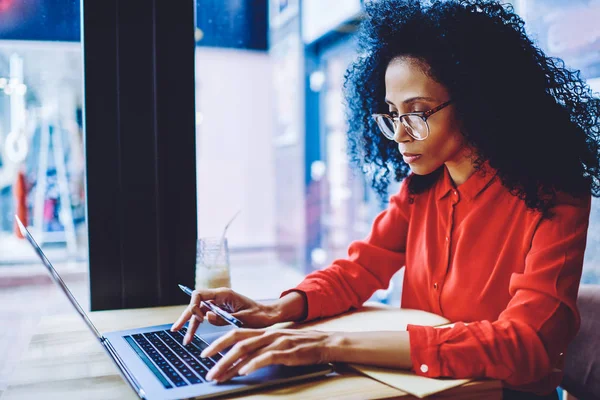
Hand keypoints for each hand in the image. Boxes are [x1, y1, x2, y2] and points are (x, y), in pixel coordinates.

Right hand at [171, 287, 278, 344]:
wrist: (268, 316)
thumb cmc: (259, 315)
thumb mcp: (242, 318)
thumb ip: (223, 318)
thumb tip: (206, 316)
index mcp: (223, 294)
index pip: (200, 294)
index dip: (194, 306)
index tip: (200, 319)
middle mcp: (219, 297)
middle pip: (196, 303)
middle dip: (186, 316)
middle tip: (176, 329)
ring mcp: (218, 304)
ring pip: (199, 312)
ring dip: (191, 324)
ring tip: (185, 339)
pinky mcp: (220, 311)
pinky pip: (206, 317)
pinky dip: (199, 326)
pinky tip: (192, 335)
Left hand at [200, 329, 336, 381]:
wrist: (324, 343)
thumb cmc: (300, 346)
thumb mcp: (277, 343)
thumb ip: (260, 349)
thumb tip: (241, 363)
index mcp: (263, 332)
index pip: (235, 334)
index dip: (218, 343)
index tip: (204, 355)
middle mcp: (266, 335)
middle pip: (236, 341)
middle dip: (218, 355)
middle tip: (207, 369)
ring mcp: (276, 342)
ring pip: (247, 351)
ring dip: (230, 364)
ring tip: (219, 376)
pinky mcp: (286, 352)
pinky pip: (265, 357)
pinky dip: (253, 364)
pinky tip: (243, 371)